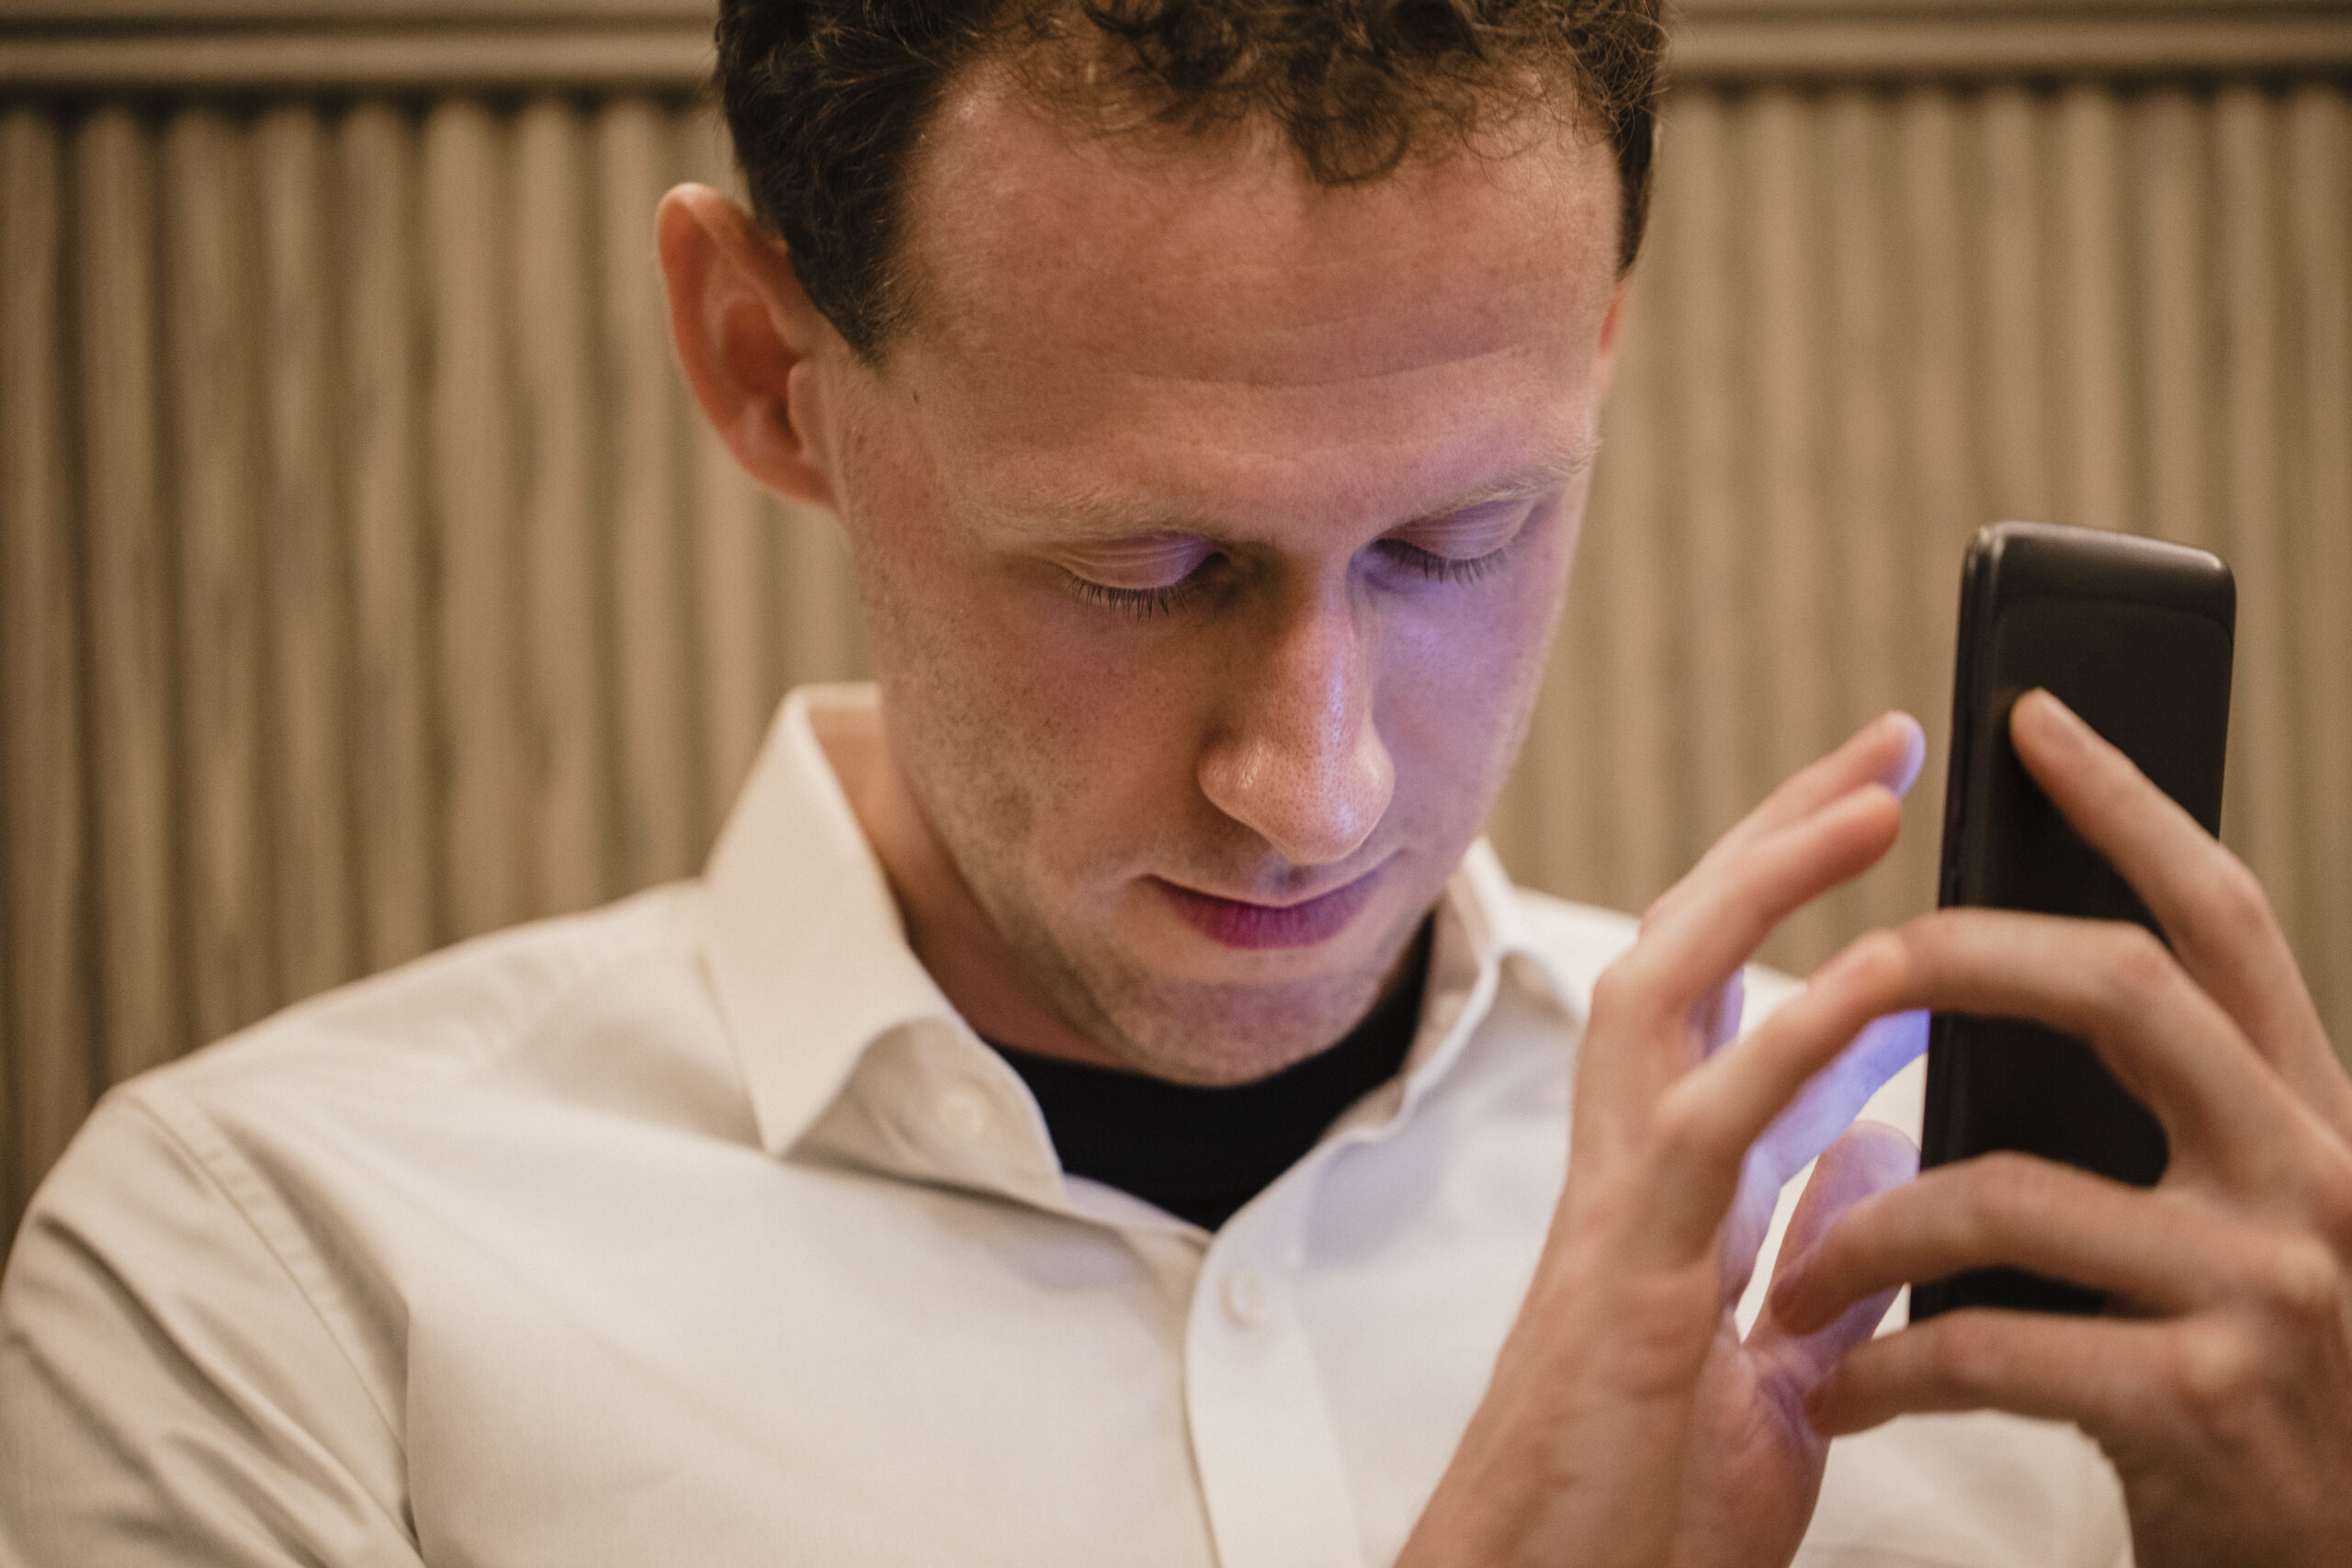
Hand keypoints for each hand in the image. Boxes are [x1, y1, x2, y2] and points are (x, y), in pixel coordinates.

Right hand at [1402, 713, 1933, 1567]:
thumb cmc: (1637, 1499)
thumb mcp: (1773, 1365)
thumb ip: (1816, 1252)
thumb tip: (1877, 1150)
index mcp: (1667, 1187)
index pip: (1726, 997)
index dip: (1794, 894)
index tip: (1874, 812)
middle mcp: (1630, 1168)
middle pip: (1685, 950)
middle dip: (1777, 837)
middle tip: (1877, 752)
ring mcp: (1620, 1209)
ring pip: (1668, 995)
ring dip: (1769, 885)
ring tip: (1869, 802)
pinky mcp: (1627, 1272)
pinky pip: (1707, 1128)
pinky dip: (1788, 1042)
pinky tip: (1870, 983)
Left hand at [1770, 689, 2351, 1566]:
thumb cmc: (2246, 1387)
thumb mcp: (2232, 1225)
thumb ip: (2157, 1115)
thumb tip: (2003, 973)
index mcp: (2312, 1114)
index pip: (2220, 920)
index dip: (2124, 805)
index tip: (2026, 717)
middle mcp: (2313, 1175)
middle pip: (2116, 990)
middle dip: (1956, 958)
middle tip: (1849, 970)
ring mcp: (2270, 1288)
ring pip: (2001, 1185)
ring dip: (1858, 1232)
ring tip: (1790, 1284)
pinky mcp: (2202, 1401)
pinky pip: (1987, 1342)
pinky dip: (1884, 1364)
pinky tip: (1842, 1391)